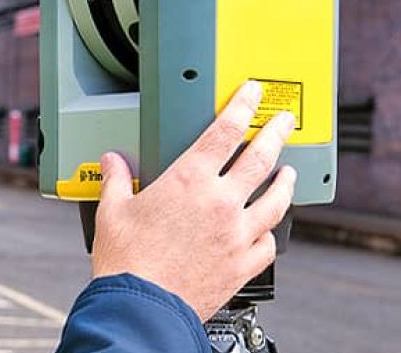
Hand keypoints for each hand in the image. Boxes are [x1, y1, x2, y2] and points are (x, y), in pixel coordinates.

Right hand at [88, 80, 296, 320]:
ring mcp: (237, 234)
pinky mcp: (243, 264)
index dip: (242, 106)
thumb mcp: (112, 212)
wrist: (142, 307)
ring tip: (289, 172)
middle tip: (285, 121)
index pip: (224, 131)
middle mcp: (220, 203)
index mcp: (188, 181)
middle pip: (260, 157)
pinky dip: (271, 232)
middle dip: (276, 132)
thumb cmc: (126, 263)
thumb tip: (112, 163)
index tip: (252, 94)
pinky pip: (269, 243)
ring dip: (285, 182)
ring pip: (276, 199)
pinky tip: (269, 229)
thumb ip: (116, 181)